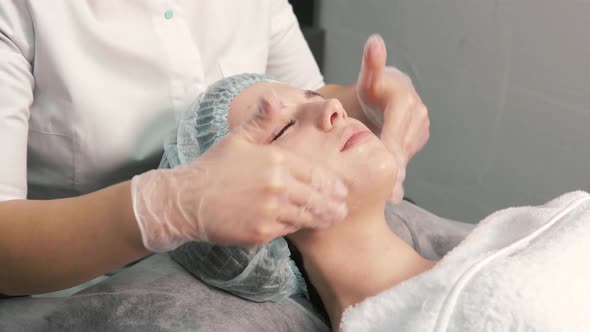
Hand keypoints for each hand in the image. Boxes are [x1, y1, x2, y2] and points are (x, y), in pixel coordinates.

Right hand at [131, 96, 348, 251]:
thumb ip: (262, 121)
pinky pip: (287, 230)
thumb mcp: (238, 138)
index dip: (331, 184)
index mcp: (276, 159)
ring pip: (306, 215)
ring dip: (321, 218)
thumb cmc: (213, 167)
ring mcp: (270, 210)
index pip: (315, 173)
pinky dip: (297, 228)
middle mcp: (278, 185)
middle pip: (316, 197)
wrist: (185, 198)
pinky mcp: (260, 231)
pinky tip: (304, 227)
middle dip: (333, 204)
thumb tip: (273, 96)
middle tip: (342, 209)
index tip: (341, 189)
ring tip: (331, 220)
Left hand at [356, 34, 429, 202]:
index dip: (391, 150)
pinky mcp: (419, 138)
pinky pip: (407, 156)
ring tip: (387, 197)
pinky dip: (398, 171)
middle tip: (387, 195)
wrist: (388, 92)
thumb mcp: (369, 77)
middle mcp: (418, 116)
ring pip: (406, 155)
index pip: (397, 130)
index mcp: (405, 102)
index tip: (385, 167)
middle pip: (403, 147)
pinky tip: (390, 191)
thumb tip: (374, 41)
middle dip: (395, 169)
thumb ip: (371, 64)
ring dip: (398, 175)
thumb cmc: (374, 87)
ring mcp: (420, 128)